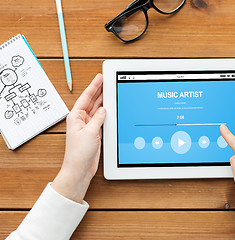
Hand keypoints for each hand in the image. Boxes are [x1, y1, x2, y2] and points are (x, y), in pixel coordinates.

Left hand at [52, 74, 105, 202]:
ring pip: (97, 110)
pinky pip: (101, 119)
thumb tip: (103, 109)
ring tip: (110, 91)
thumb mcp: (90, 132)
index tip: (100, 77)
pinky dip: (106, 113)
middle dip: (99, 91)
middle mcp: (81, 120)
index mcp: (76, 117)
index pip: (86, 97)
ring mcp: (88, 126)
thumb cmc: (79, 153)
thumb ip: (98, 118)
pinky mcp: (94, 133)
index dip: (94, 86)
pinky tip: (111, 108)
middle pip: (92, 101)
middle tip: (107, 80)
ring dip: (103, 101)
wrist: (80, 169)